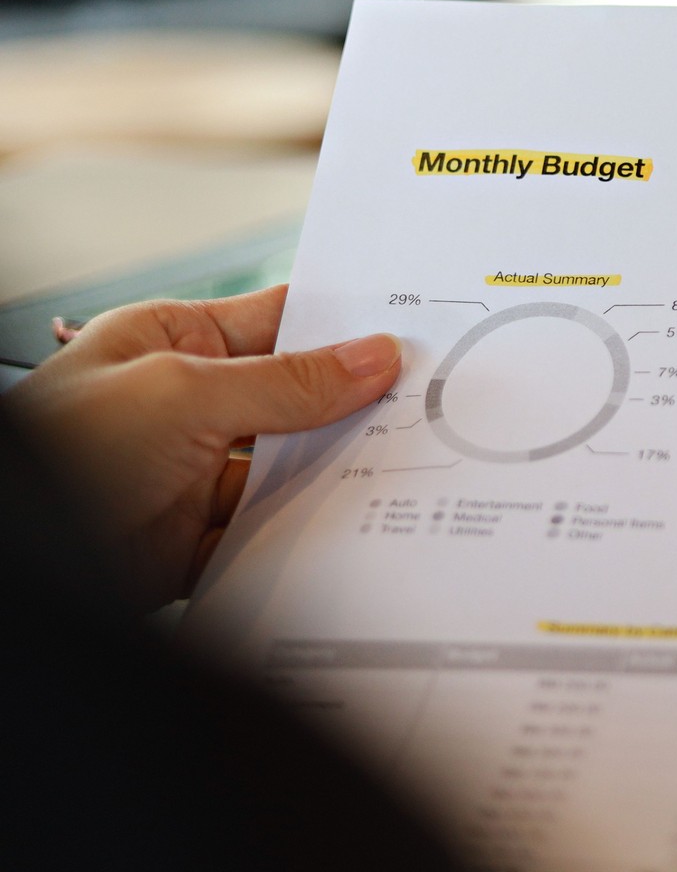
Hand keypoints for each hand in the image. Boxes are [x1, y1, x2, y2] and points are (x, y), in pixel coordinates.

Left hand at [7, 287, 399, 607]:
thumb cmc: (55, 455)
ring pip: (291, 471)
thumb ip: (286, 383)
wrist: (16, 562)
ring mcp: (192, 476)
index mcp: (170, 343)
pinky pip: (271, 534)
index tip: (414, 329)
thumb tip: (372, 358)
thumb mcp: (181, 394)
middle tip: (428, 403)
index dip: (344, 324)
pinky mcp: (197, 542)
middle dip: (355, 406)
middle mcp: (185, 405)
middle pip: (296, 401)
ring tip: (404, 467)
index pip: (279, 321)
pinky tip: (352, 526)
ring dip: (336, 474)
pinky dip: (307, 535)